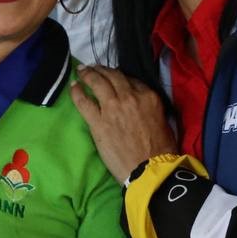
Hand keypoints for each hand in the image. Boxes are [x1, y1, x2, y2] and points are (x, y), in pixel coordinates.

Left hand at [71, 65, 178, 181]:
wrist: (149, 169)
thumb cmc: (161, 150)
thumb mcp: (164, 121)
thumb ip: (151, 108)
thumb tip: (141, 105)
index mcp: (148, 97)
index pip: (131, 80)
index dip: (120, 77)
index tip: (114, 76)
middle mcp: (129, 97)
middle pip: (113, 76)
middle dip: (102, 70)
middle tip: (94, 68)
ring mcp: (112, 107)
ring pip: (97, 83)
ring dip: (88, 74)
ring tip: (82, 71)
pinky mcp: (98, 121)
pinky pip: (83, 101)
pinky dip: (76, 92)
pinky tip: (73, 86)